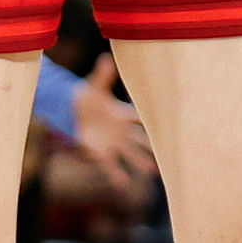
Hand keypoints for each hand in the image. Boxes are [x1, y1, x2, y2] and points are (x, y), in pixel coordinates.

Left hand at [71, 55, 154, 187]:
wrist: (74, 111)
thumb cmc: (88, 98)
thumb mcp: (94, 87)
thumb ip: (102, 75)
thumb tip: (106, 58)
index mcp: (122, 115)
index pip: (139, 119)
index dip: (150, 122)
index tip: (166, 126)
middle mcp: (121, 132)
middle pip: (139, 140)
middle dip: (151, 147)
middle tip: (167, 153)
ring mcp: (112, 144)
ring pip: (129, 154)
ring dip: (139, 161)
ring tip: (152, 170)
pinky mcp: (100, 153)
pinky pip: (110, 166)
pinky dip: (116, 175)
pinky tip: (123, 184)